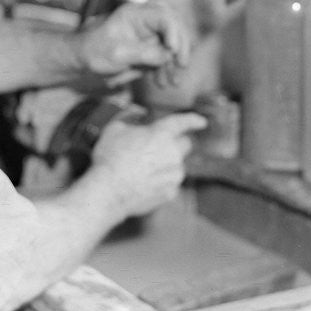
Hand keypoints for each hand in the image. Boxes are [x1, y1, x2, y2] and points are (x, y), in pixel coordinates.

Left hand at [78, 1, 190, 86]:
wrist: (81, 60)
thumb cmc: (94, 51)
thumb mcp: (118, 53)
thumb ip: (145, 53)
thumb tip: (168, 56)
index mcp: (136, 14)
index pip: (164, 16)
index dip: (174, 32)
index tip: (173, 51)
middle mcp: (145, 20)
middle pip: (174, 27)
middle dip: (180, 47)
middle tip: (181, 65)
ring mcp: (148, 33)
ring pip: (171, 43)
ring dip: (173, 63)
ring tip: (172, 82)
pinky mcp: (148, 47)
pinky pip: (163, 55)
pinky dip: (165, 68)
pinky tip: (162, 82)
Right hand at [90, 112, 206, 216]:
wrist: (109, 191)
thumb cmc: (111, 158)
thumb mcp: (114, 129)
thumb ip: (129, 119)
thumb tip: (136, 117)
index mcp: (161, 134)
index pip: (183, 122)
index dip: (193, 120)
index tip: (201, 122)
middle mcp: (174, 153)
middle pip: (185, 145)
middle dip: (176, 144)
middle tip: (158, 148)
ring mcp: (174, 175)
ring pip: (177, 166)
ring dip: (166, 165)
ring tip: (144, 170)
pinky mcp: (170, 193)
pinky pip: (170, 184)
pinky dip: (161, 183)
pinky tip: (144, 184)